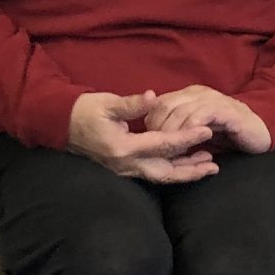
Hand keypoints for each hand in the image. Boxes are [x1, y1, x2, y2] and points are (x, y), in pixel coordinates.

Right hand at [66, 91, 217, 183]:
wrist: (60, 125)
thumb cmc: (84, 111)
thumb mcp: (106, 103)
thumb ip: (131, 103)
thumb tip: (152, 97)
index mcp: (123, 147)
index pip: (162, 144)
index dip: (186, 137)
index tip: (206, 130)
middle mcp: (126, 164)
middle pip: (166, 172)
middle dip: (191, 169)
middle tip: (214, 165)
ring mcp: (124, 170)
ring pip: (161, 176)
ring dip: (184, 173)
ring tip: (207, 167)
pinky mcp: (124, 169)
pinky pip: (153, 174)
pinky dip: (171, 172)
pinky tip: (184, 166)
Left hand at [141, 85, 270, 154]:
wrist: (259, 131)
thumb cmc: (226, 132)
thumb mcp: (197, 128)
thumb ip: (179, 126)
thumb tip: (154, 134)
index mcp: (189, 94)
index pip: (160, 102)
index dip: (152, 121)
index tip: (152, 140)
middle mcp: (199, 93)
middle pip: (167, 106)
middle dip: (159, 129)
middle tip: (161, 147)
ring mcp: (213, 100)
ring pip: (182, 112)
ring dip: (174, 133)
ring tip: (173, 149)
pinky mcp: (226, 111)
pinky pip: (202, 116)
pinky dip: (192, 130)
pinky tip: (191, 142)